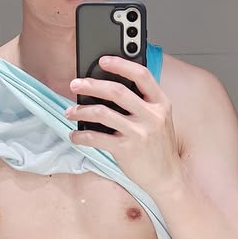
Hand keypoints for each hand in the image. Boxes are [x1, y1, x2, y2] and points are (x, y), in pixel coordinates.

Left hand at [66, 55, 182, 195]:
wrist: (167, 177)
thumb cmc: (158, 147)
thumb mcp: (159, 120)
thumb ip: (143, 104)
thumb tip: (109, 89)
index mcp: (161, 103)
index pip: (142, 75)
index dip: (121, 64)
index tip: (103, 60)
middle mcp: (152, 115)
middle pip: (117, 91)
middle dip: (91, 85)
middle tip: (74, 85)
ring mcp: (140, 133)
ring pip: (102, 113)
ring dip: (81, 111)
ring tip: (70, 112)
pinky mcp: (127, 149)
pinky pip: (97, 138)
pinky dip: (81, 136)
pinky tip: (75, 135)